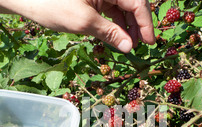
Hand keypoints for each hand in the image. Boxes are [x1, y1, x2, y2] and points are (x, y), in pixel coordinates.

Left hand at [11, 0, 155, 52]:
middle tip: (140, 47)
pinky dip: (114, 24)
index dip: (146, 23)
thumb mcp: (83, 21)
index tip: (150, 43)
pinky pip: (110, 10)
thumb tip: (130, 47)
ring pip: (122, 8)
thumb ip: (110, 33)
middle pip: (132, 3)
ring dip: (127, 26)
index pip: (137, 1)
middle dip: (137, 25)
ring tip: (128, 45)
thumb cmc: (51, 5)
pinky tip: (116, 38)